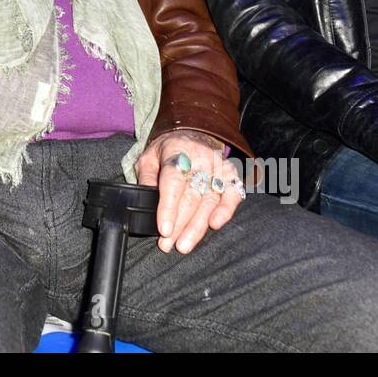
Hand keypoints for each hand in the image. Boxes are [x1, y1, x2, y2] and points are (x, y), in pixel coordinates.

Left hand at [135, 130, 242, 254]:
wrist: (194, 132)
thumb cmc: (168, 150)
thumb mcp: (149, 156)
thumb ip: (146, 176)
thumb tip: (144, 198)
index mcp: (177, 151)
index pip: (173, 181)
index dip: (169, 207)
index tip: (164, 229)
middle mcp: (200, 159)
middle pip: (191, 196)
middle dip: (180, 224)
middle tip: (168, 244)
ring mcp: (218, 166)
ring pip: (209, 200)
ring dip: (197, 226)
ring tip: (184, 244)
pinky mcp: (231, 174)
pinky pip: (232, 194)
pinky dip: (226, 210)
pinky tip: (215, 224)